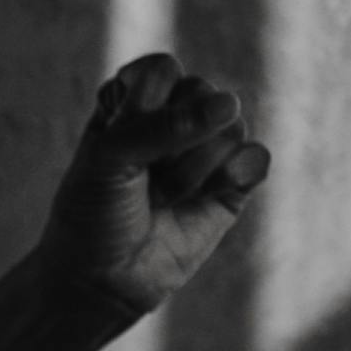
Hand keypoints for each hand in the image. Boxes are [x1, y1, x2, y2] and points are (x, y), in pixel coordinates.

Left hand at [37, 51, 269, 318]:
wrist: (102, 281)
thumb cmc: (93, 214)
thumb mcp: (110, 158)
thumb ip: (162, 125)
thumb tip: (230, 104)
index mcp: (133, 101)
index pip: (162, 69)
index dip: (149, 104)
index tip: (121, 140)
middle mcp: (173, 119)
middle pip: (202, 93)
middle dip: (173, 141)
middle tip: (144, 179)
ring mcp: (206, 151)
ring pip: (230, 125)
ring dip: (195, 167)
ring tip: (166, 197)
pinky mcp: (232, 186)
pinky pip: (256, 158)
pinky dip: (238, 172)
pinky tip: (214, 192)